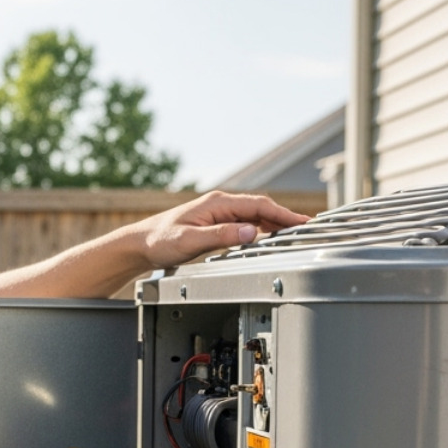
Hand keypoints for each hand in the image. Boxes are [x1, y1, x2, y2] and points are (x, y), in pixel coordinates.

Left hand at [135, 190, 310, 268]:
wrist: (140, 244)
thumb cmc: (160, 240)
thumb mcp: (190, 241)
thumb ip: (221, 236)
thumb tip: (250, 232)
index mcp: (217, 203)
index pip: (259, 206)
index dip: (283, 214)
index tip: (302, 222)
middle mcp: (220, 205)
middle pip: (261, 209)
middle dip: (284, 218)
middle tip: (307, 228)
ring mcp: (218, 213)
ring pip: (254, 216)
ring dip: (274, 223)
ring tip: (294, 233)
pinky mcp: (215, 224)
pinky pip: (245, 223)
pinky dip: (261, 228)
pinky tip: (268, 237)